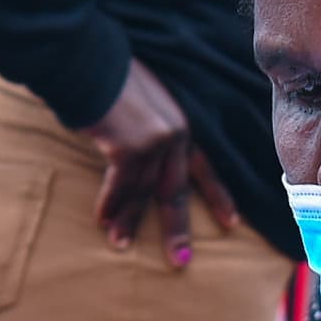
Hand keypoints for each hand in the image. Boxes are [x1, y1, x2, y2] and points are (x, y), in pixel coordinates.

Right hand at [77, 59, 224, 258]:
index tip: (232, 224)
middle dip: (179, 230)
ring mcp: (157, 139)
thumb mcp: (140, 102)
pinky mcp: (132, 146)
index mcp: (182, 121)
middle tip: (181, 261)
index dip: (218, 195)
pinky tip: (102, 221)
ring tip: (121, 245)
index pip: (206, 165)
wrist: (88, 59)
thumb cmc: (107, 77)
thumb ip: (148, 127)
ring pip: (144, 192)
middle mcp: (176, 132)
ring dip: (129, 221)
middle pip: (178, 190)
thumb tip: (135, 150)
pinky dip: (110, 205)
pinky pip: (120, 186)